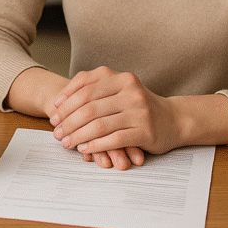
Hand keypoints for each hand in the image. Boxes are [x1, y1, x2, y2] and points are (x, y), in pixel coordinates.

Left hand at [49, 67, 181, 167]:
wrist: (174, 119)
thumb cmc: (139, 105)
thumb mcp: (118, 89)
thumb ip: (93, 89)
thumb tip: (58, 102)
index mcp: (120, 78)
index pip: (85, 88)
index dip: (66, 102)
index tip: (53, 114)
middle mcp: (130, 91)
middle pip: (89, 107)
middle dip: (68, 122)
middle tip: (57, 133)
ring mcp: (139, 111)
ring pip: (99, 125)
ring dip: (78, 136)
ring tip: (67, 143)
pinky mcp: (145, 131)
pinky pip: (114, 140)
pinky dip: (96, 146)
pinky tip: (85, 150)